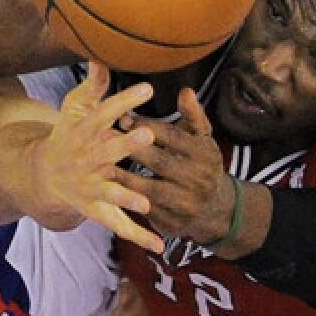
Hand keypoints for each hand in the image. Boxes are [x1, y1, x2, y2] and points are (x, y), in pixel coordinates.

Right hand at [27, 61, 163, 250]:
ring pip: (110, 192)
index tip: (147, 89)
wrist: (43, 174)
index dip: (125, 101)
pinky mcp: (97, 210)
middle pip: (107, 152)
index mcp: (86, 131)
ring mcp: (91, 187)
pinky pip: (119, 225)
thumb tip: (102, 54)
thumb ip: (93, 85)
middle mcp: (87, 160)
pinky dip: (138, 236)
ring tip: (146, 201)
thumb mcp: (75, 108)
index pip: (106, 112)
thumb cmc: (68, 135)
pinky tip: (159, 245)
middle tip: (148, 136)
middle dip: (126, 145)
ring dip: (127, 196)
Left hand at [112, 88, 236, 242]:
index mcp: (204, 154)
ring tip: (102, 166)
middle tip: (104, 138)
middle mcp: (198, 179)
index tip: (123, 118)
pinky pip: (147, 211)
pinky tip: (110, 190)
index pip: (171, 136)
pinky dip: (128, 200)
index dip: (145, 126)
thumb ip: (192, 114)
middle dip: (130, 149)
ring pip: (149, 188)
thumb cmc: (201, 163)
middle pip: (158, 161)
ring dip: (124, 178)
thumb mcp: (202, 138)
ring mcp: (186, 203)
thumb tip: (185, 91)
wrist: (214, 209)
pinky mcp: (174, 223)